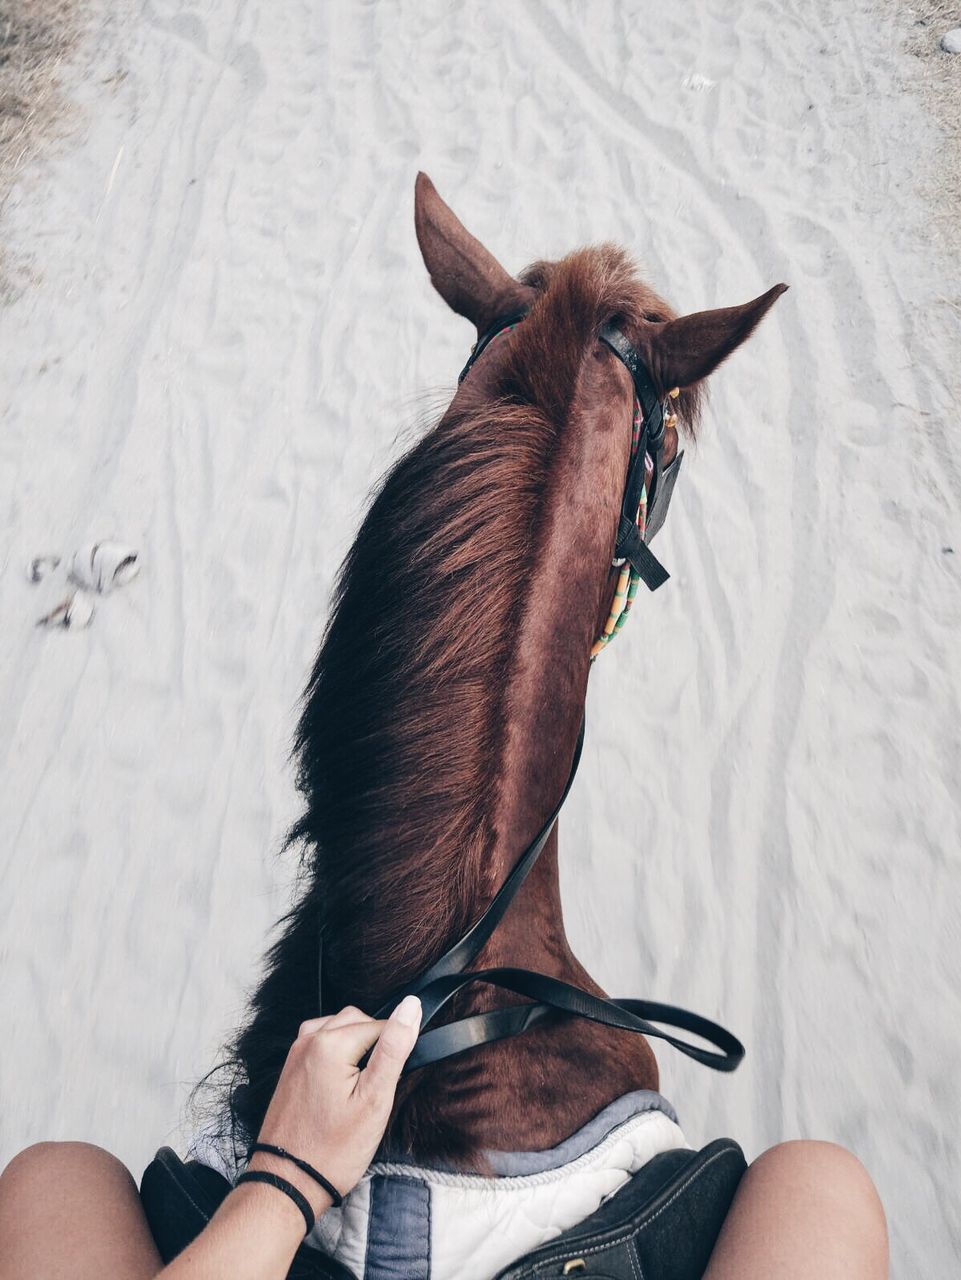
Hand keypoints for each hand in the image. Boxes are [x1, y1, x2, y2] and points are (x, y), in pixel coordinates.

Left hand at [249, 995, 421, 1214]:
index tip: (387, 1085)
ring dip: (357, 1048)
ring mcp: (296, 1053)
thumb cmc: (332, 1150)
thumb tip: (410, 1007)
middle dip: (375, 1047)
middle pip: (360, 1022)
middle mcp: (308, 1040)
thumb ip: (394, 1048)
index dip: (394, 1053)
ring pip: (340, 1029)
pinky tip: (341, 1085)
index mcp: (329, 1043)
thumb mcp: (374, 1100)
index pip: (381, 1025)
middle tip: (376, 1090)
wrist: (289, 1182)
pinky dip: (338, 1054)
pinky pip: (322, 1043)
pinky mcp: (291, 1067)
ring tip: (359, 1089)